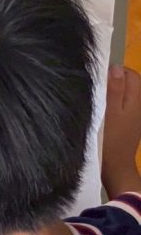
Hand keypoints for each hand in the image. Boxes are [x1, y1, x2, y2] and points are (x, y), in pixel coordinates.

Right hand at [102, 66, 140, 195]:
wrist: (115, 166)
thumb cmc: (109, 139)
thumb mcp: (109, 112)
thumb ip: (114, 90)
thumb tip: (116, 68)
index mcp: (136, 101)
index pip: (132, 75)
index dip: (116, 71)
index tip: (99, 77)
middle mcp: (139, 106)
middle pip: (133, 84)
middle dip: (117, 80)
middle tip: (98, 87)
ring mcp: (136, 116)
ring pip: (128, 94)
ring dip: (116, 91)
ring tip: (99, 97)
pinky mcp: (130, 124)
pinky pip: (125, 105)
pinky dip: (116, 101)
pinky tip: (104, 110)